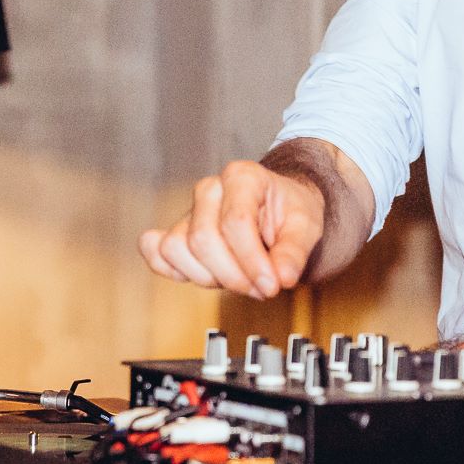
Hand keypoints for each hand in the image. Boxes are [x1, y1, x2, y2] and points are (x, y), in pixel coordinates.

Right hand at [138, 160, 324, 299]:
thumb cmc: (289, 211)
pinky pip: (156, 252)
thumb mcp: (307, 226)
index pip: (235, 223)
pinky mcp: (177, 232)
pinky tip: (205, 276)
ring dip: (208, 277)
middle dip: (233, 275)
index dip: (252, 261)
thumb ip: (295, 251)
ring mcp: (190, 210)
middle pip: (203, 240)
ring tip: (239, 278)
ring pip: (176, 248)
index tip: (273, 285)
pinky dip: (173, 271)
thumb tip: (282, 277)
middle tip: (261, 287)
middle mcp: (209, 189)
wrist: (278, 208)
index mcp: (242, 176)